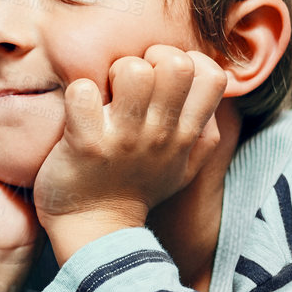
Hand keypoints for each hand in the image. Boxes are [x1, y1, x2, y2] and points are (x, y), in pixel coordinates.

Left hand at [33, 45, 226, 260]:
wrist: (96, 231)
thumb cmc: (138, 187)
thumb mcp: (185, 167)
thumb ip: (203, 130)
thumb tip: (210, 87)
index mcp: (185, 135)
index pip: (213, 76)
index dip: (188, 62)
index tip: (163, 78)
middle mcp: (160, 134)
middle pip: (176, 65)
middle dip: (150, 59)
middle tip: (130, 81)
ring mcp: (124, 139)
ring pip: (133, 71)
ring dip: (114, 73)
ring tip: (106, 95)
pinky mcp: (86, 143)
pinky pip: (83, 92)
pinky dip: (78, 94)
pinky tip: (79, 111)